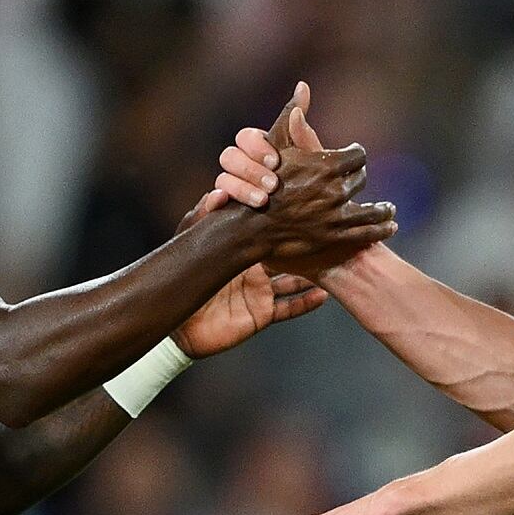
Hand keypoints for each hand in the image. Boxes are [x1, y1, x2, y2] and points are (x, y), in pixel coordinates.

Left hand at [173, 193, 326, 356]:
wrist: (177, 323)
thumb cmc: (181, 278)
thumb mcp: (193, 243)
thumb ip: (203, 217)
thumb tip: (218, 192)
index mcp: (240, 249)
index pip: (267, 231)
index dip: (282, 218)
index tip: (302, 202)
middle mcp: (254, 268)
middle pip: (287, 254)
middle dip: (305, 243)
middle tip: (328, 227)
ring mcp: (259, 292)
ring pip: (294, 281)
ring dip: (314, 273)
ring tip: (336, 259)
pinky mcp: (261, 314)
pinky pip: (289, 309)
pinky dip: (306, 303)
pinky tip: (324, 296)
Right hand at [216, 80, 323, 209]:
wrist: (311, 234)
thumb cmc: (314, 196)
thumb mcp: (314, 167)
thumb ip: (304, 135)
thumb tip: (302, 88)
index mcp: (261, 153)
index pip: (247, 138)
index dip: (257, 146)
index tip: (276, 160)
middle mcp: (243, 169)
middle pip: (230, 156)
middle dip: (250, 168)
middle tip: (273, 184)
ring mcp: (232, 191)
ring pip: (222, 179)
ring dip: (239, 187)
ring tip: (263, 202)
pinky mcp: (224, 213)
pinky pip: (208, 203)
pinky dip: (212, 201)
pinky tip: (224, 204)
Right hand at [216, 83, 390, 274]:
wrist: (250, 225)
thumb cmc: (259, 181)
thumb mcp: (274, 146)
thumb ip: (291, 117)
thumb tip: (303, 86)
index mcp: (326, 164)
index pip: (357, 156)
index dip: (356, 154)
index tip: (355, 154)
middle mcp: (335, 189)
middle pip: (360, 180)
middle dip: (360, 178)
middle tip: (362, 179)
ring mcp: (336, 215)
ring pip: (372, 210)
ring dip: (383, 209)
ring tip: (389, 209)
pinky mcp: (335, 238)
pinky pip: (367, 232)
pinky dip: (382, 228)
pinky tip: (390, 226)